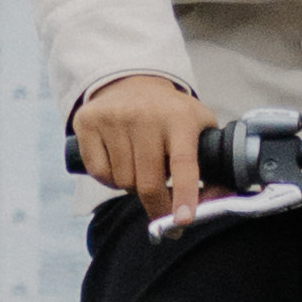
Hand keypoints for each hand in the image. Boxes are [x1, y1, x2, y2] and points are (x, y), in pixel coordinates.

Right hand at [69, 70, 215, 224]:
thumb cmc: (171, 115)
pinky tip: (120, 161)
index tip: (183, 220)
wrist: (132, 82)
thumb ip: (212, 167)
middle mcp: (145, 116)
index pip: (183, 163)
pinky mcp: (88, 122)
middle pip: (149, 183)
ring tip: (141, 166)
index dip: (184, 194)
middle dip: (158, 207)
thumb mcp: (200, 128)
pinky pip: (99, 173)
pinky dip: (111, 178)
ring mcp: (113, 118)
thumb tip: (213, 206)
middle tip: (165, 215)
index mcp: (179, 118)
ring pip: (123, 182)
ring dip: (133, 185)